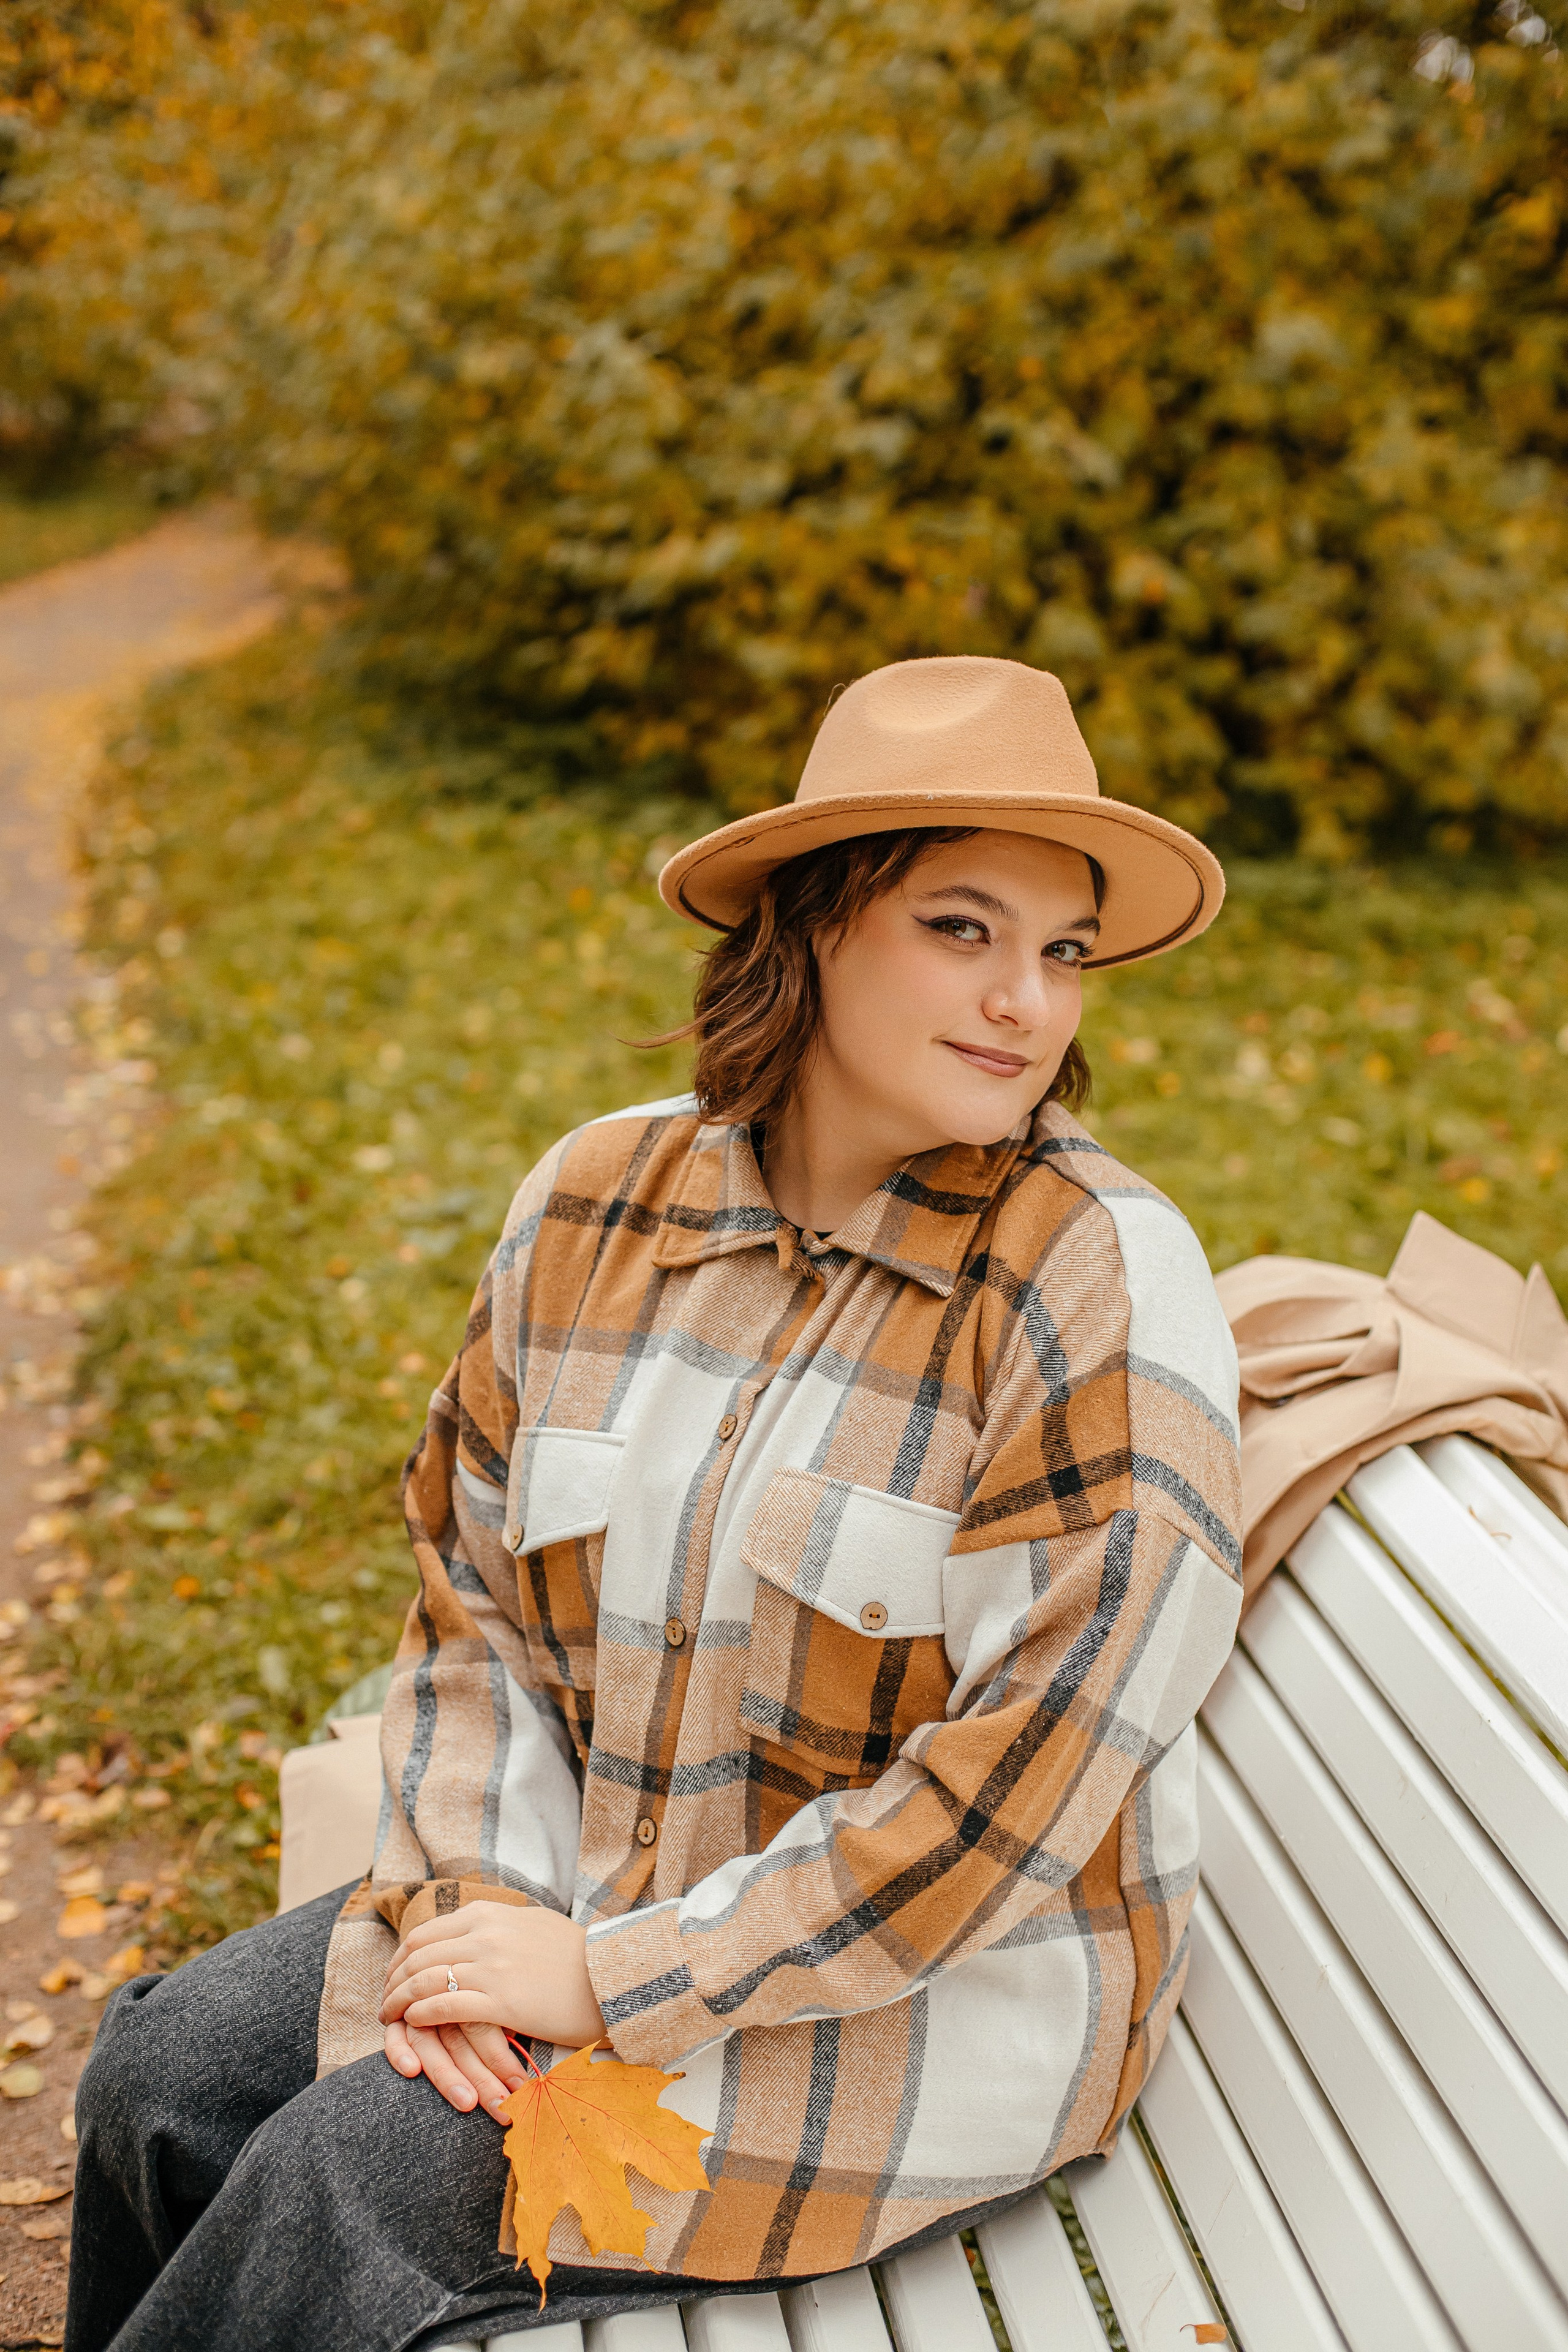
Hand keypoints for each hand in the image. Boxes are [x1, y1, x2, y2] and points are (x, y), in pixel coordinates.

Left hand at [379, 1902, 605, 2117]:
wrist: (612, 1975)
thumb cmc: (575, 1955)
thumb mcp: (531, 1923)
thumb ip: (497, 1925)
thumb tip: (472, 1928)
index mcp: (490, 1914)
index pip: (425, 1933)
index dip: (401, 1959)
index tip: (394, 1977)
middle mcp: (486, 1934)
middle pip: (418, 1956)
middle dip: (393, 1981)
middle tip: (384, 2002)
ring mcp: (493, 1967)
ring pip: (426, 1980)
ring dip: (399, 2000)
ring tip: (391, 2017)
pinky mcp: (502, 2001)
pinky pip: (445, 2005)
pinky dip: (422, 2014)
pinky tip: (414, 2023)